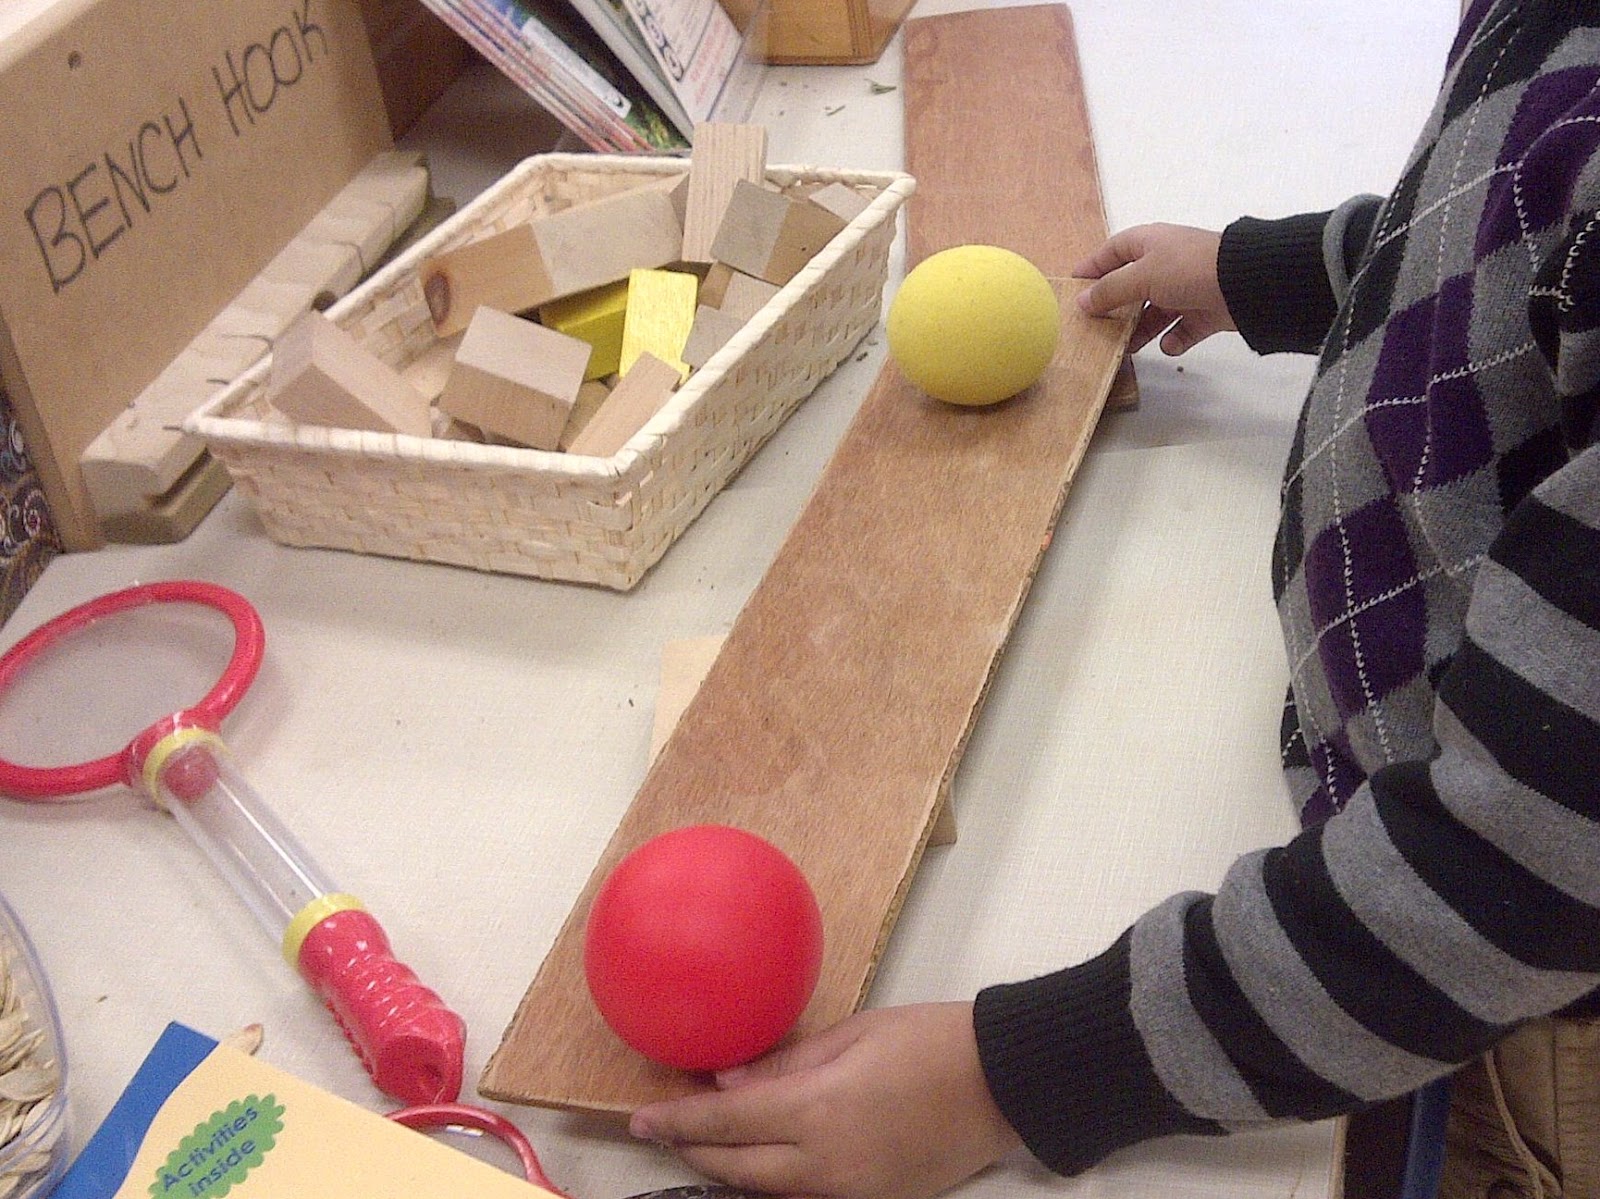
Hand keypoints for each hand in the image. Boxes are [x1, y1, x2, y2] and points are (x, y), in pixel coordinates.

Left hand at [629, 1002, 1022, 1198]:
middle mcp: (826, 1165)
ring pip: (768, 1190)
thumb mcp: (854, 1035)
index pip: (726, 1124)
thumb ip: (785, 1063)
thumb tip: (727, 1079)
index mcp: (818, 1112)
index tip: (639, 1120)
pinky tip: (763, 1157)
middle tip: (662, 1132)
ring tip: (704, 1142)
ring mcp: (851, 1192)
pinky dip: (774, 1178)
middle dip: (695, 1152)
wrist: (1004, 1084)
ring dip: (732, 1168)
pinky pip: (806, 1195)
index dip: (678, 1124)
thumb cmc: (932, 1041)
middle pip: (738, 1170)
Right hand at [1074, 224, 1232, 354]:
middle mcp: (1166, 263)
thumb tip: (1082, 302)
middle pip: (1132, 286)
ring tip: (1128, 346)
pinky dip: (1174, 339)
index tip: (1072, 287)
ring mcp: (1186, 288)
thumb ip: (1110, 291)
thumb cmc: (1186, 269)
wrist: (1245, 283)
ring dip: (1141, 329)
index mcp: (1149, 244)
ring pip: (1155, 311)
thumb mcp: (1141, 276)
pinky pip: (1182, 328)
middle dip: (1116, 307)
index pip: (1112, 252)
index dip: (1092, 268)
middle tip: (1096, 327)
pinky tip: (1169, 345)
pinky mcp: (1204, 311)